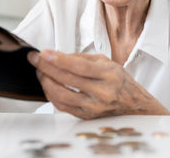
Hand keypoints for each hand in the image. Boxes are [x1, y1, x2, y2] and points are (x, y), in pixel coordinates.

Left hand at [28, 50, 169, 118]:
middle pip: (66, 80)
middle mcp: (102, 92)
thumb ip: (82, 59)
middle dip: (46, 68)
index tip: (44, 53)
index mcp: (108, 75)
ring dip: (46, 82)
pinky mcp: (86, 116)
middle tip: (35, 59)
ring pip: (61, 96)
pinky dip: (51, 95)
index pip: (78, 67)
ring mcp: (93, 107)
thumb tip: (57, 56)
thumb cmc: (119, 80)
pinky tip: (48, 85)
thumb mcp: (106, 62)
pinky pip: (62, 106)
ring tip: (40, 71)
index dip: (58, 59)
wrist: (133, 104)